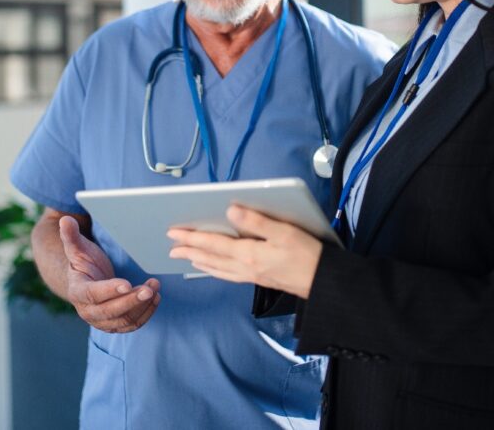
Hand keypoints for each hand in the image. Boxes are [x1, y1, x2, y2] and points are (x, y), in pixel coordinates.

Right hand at [58, 216, 160, 332]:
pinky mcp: (115, 325)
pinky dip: (145, 314)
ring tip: (155, 288)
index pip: (93, 294)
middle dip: (131, 301)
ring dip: (141, 306)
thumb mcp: (77, 248)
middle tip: (149, 289)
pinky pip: (131, 325)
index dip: (109, 290)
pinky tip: (155, 298)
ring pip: (123, 320)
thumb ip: (71, 236)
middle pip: (110, 311)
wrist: (86, 282)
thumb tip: (65, 220)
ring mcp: (101, 320)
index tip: (127, 283)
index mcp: (77, 291)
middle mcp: (87, 311)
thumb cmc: (84, 262)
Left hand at [167, 205, 322, 298]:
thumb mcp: (284, 231)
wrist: (322, 282)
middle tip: (171, 247)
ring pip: (217, 268)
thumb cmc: (306, 254)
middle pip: (210, 258)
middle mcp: (244, 267)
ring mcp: (250, 275)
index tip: (174, 232)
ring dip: (199, 262)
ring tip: (186, 258)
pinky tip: (213, 269)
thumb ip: (256, 221)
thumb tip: (230, 210)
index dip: (192, 237)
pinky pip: (227, 275)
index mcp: (248, 254)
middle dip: (189, 251)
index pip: (213, 243)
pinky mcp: (257, 279)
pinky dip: (214, 270)